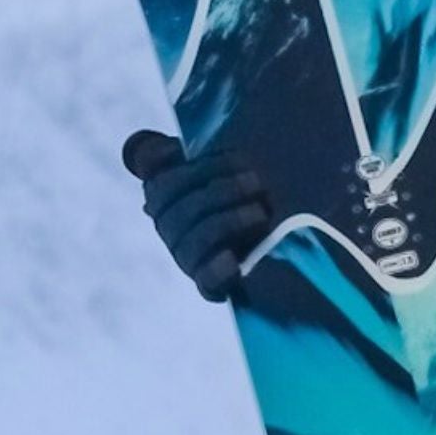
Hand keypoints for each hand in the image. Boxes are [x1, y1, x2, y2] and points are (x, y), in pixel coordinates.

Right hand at [121, 129, 272, 301]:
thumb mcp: (214, 162)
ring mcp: (188, 258)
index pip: (164, 185)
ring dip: (230, 222)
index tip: (238, 157)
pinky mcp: (211, 285)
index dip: (199, 170)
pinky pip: (207, 282)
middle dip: (223, 192)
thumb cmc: (241, 188)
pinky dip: (218, 271)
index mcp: (165, 197)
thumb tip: (155, 149)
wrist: (280, 227)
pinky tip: (233, 261)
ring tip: (261, 212)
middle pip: (182, 211)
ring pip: (196, 241)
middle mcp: (171, 228)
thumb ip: (172, 152)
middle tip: (257, 182)